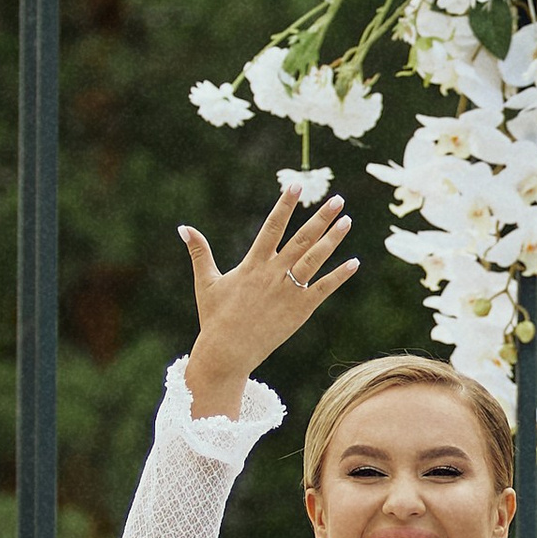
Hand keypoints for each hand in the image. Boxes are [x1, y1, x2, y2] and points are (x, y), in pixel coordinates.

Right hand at [180, 192, 356, 416]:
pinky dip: (338, 276)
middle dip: (320, 218)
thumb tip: (183, 228)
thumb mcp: (207, 282)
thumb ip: (199, 252)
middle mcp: (273, 274)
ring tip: (347, 221)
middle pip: (301, 239)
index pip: (272, 226)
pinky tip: (354, 262)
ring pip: (314, 259)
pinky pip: (323, 289)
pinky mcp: (299, 310)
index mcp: (252, 264)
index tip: (297, 184)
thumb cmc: (215, 318)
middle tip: (337, 199)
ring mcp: (288, 291)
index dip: (285, 204)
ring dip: (332, 240)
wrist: (227, 352)